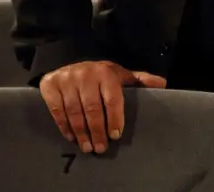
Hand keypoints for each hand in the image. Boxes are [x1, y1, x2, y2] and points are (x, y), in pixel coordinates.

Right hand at [38, 60, 166, 154]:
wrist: (68, 65)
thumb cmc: (100, 75)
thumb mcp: (120, 75)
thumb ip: (139, 80)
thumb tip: (163, 84)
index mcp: (106, 72)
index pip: (112, 99)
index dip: (114, 118)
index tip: (116, 135)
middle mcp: (86, 74)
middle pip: (92, 108)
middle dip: (97, 130)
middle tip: (101, 148)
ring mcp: (66, 79)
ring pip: (74, 111)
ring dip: (81, 132)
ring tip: (87, 147)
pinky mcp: (50, 85)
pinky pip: (56, 110)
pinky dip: (64, 126)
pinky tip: (71, 137)